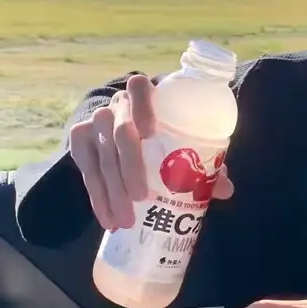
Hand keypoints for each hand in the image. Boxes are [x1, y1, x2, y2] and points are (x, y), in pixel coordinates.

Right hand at [69, 74, 233, 229]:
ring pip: (101, 155)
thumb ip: (205, 162)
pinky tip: (107, 219)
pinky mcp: (81, 140)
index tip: (151, 132)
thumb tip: (226, 189)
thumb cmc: (165, 136)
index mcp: (146, 96)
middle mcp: (117, 105)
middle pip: (120, 131)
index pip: (139, 87)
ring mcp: (95, 122)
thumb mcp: (184, 143)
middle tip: (140, 198)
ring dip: (112, 191)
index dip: (142, 105)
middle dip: (129, 166)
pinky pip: (85, 169)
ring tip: (125, 220)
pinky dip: (97, 198)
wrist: (122, 132)